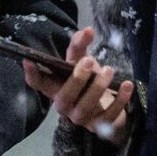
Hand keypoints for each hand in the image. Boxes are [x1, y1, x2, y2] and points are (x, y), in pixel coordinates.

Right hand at [23, 26, 136, 145]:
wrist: (109, 104)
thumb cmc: (89, 80)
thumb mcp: (82, 60)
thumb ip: (80, 45)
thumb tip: (88, 30)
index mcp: (56, 89)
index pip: (39, 84)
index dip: (32, 74)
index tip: (29, 60)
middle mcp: (65, 105)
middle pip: (64, 98)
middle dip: (76, 79)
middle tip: (88, 61)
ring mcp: (81, 117)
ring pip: (84, 108)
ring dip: (97, 88)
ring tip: (109, 70)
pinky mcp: (100, 125)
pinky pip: (108, 117)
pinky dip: (119, 101)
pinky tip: (127, 85)